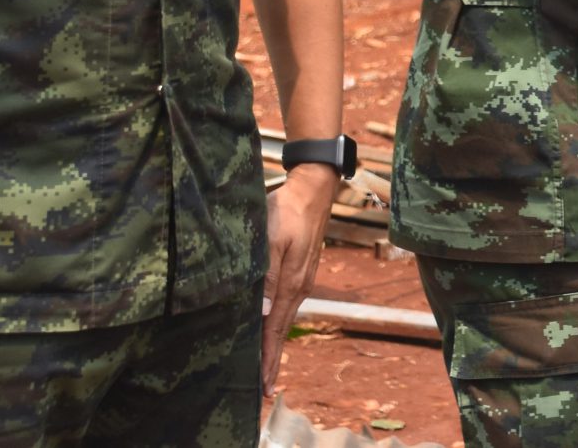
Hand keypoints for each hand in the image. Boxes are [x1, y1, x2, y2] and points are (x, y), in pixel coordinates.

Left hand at [261, 166, 336, 390]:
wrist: (314, 189)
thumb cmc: (288, 210)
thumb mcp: (273, 241)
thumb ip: (268, 276)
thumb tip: (264, 313)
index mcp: (291, 285)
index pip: (275, 331)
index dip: (268, 359)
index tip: (262, 386)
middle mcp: (299, 288)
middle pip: (282, 331)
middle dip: (273, 360)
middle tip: (264, 389)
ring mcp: (302, 280)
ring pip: (284, 320)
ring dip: (275, 344)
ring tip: (267, 366)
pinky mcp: (302, 270)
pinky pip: (288, 306)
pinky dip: (279, 325)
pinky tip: (273, 327)